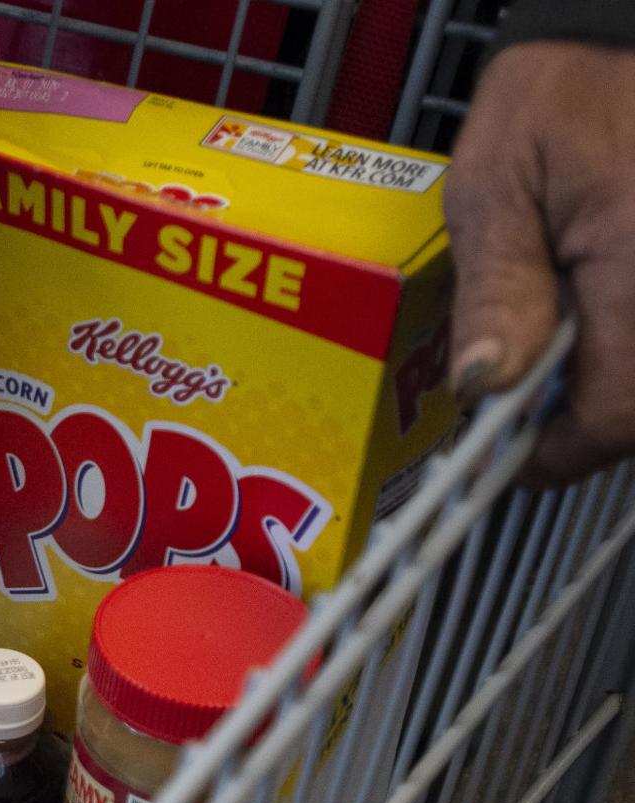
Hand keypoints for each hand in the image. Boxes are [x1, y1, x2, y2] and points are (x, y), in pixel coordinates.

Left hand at [446, 41, 634, 481]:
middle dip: (578, 423)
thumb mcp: (498, 186)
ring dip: (605, 387)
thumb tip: (483, 382)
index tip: (507, 458)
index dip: (553, 454)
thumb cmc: (569, 89)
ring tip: (550, 358)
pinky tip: (592, 323)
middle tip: (520, 412)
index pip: (613, 417)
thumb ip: (497, 289)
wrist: (623, 34)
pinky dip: (624, 350)